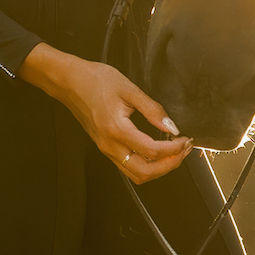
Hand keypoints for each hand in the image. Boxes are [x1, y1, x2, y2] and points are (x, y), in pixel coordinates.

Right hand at [18, 42, 192, 183]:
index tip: (184, 140)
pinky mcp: (104, 147)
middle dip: (169, 165)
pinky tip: (155, 152)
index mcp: (117, 129)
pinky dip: (145, 165)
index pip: (151, 151)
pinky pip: (127, 166)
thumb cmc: (95, 81)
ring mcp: (105, 148)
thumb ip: (153, 110)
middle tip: (183, 151)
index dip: (173, 149)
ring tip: (173, 154)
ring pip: (136, 174)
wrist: (70, 81)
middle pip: (144, 172)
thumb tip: (171, 126)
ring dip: (158, 169)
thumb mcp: (129, 89)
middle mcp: (110, 144)